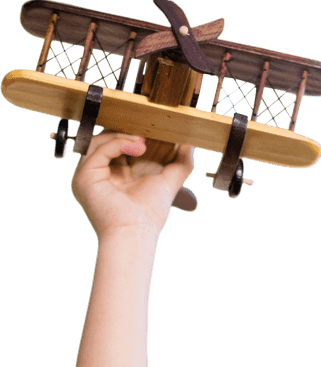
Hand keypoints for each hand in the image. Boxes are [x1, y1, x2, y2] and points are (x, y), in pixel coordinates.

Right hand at [71, 130, 195, 239]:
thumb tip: (190, 144)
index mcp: (114, 174)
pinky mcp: (84, 176)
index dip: (133, 135)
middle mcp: (98, 174)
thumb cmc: (148, 217)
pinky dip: (119, 143)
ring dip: (123, 136)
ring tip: (144, 142)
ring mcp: (89, 175)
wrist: (135, 235)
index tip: (152, 132)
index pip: (118, 145)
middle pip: (106, 139)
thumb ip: (180, 165)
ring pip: (100, 140)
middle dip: (127, 132)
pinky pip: (99, 149)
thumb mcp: (168, 183)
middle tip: (148, 132)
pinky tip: (138, 147)